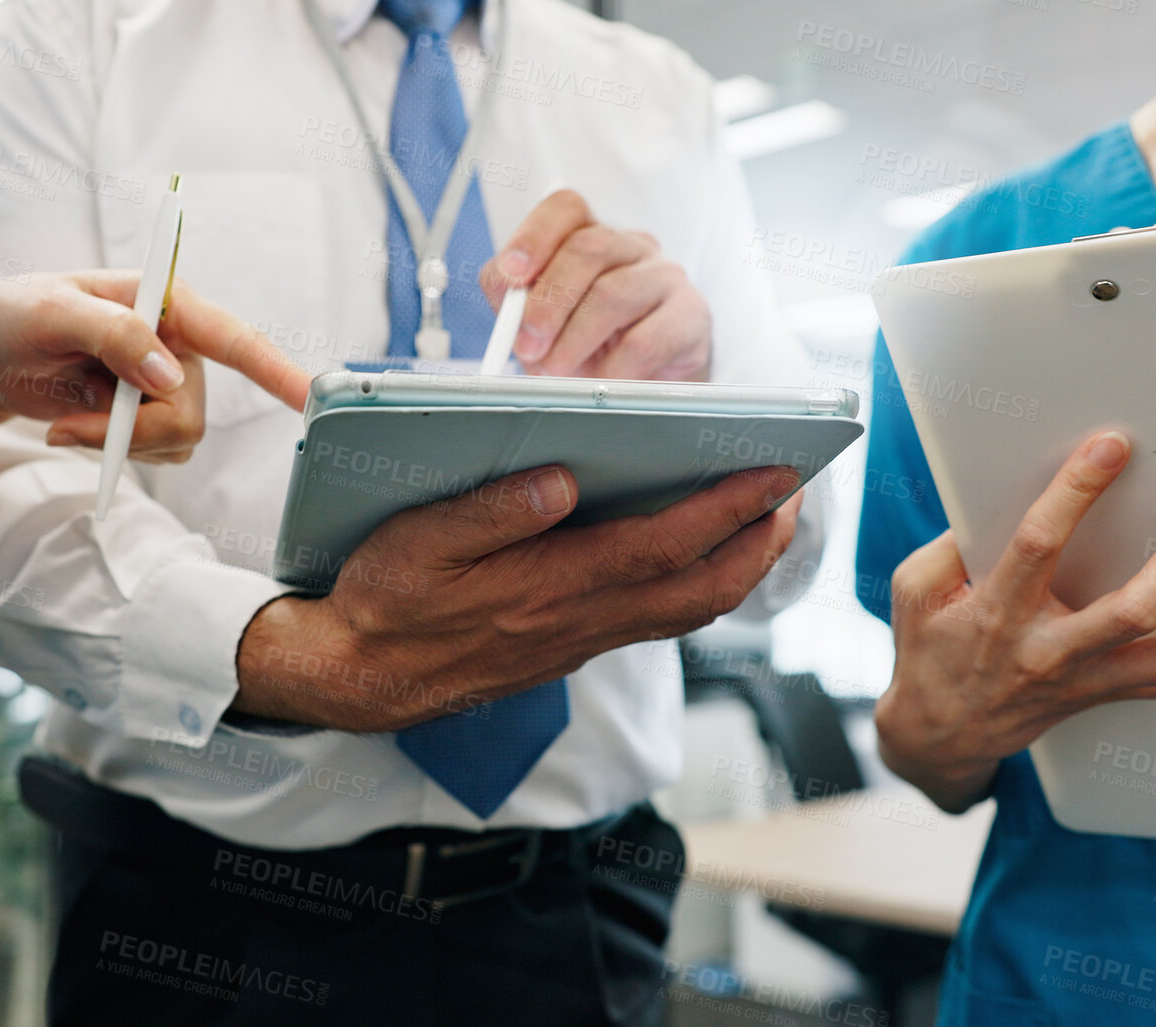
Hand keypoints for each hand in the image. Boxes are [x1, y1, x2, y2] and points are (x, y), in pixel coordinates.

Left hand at [0, 270, 310, 461]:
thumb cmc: (13, 316)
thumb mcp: (51, 313)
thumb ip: (114, 336)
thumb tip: (170, 377)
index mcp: (166, 301)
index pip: (233, 336)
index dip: (276, 368)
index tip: (311, 396)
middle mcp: (178, 342)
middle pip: (190, 408)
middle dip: (132, 431)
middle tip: (72, 428)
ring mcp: (169, 382)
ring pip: (178, 437)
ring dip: (116, 443)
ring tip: (66, 424)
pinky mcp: (152, 416)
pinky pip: (160, 453)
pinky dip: (112, 452)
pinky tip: (76, 429)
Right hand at [233, 464, 801, 730]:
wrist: (360, 677)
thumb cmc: (384, 600)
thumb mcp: (415, 540)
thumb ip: (489, 510)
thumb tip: (561, 478)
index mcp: (545, 586)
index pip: (658, 546)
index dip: (724, 511)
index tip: (773, 474)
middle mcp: (577, 621)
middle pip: (699, 591)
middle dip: (759, 544)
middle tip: (795, 494)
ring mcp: (579, 642)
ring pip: (686, 613)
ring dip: (739, 569)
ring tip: (765, 520)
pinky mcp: (570, 650)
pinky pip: (655, 620)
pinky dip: (696, 587)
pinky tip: (696, 555)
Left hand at [480, 189, 709, 380]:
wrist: (643, 382)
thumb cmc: (588, 343)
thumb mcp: (541, 319)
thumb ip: (513, 297)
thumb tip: (503, 285)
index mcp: (591, 237)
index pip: (567, 208)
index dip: (535, 236)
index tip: (512, 273)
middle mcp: (631, 247)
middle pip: (588, 248)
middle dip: (548, 302)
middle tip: (528, 344)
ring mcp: (665, 277)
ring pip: (614, 294)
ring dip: (574, 339)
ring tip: (555, 371)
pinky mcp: (691, 316)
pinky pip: (646, 340)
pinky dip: (612, 369)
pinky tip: (599, 383)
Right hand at [875, 431, 1155, 812]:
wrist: (939, 731)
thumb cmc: (928, 647)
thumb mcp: (916, 589)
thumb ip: (954, 544)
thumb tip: (1001, 496)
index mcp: (997, 613)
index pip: (1038, 546)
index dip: (1075, 492)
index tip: (1113, 445)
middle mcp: (1050, 651)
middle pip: (1133, 609)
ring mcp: (1088, 679)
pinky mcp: (1111, 694)